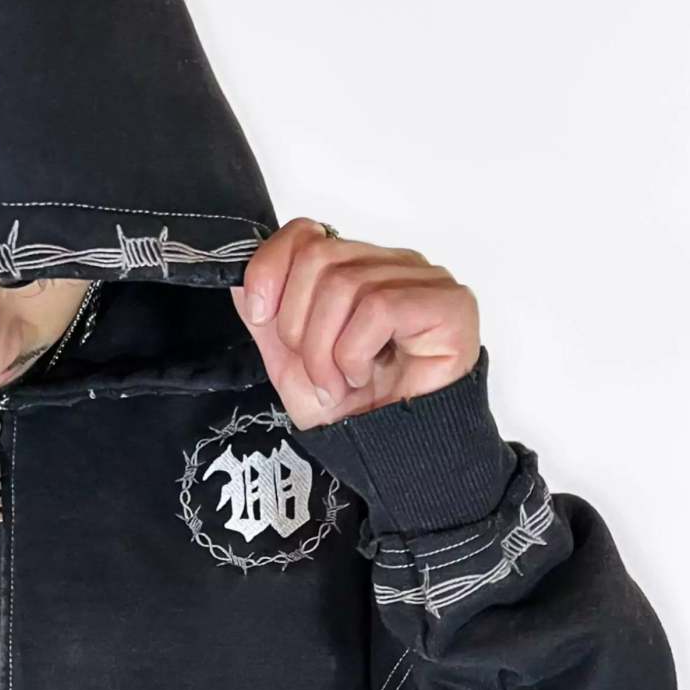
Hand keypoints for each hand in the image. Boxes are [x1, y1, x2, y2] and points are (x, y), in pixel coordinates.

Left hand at [232, 217, 480, 427]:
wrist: (388, 456)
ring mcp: (425, 280)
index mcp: (356, 269)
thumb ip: (266, 317)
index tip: (261, 317)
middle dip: (298, 324)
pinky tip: (364, 377)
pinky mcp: (450, 304)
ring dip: (326, 350)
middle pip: (320, 257)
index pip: (305, 233)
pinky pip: (381, 307)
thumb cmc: (352, 412)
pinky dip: (356, 351)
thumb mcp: (289, 363)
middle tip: (315, 372)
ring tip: (339, 385)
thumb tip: (240, 280)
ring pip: (346, 284)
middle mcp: (391, 266)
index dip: (271, 269)